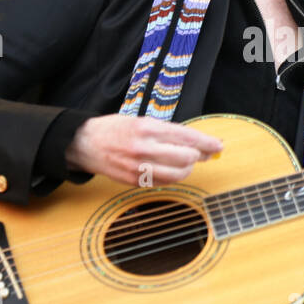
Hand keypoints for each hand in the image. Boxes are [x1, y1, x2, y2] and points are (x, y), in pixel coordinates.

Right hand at [65, 115, 222, 185]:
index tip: (218, 145)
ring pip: (178, 174)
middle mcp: (144, 148)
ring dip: (188, 169)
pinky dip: (173, 177)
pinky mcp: (134, 181)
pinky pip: (164, 182)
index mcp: (147, 128)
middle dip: (199, 156)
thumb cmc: (116, 130)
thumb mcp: (142, 121)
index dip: (206, 142)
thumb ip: (168, 132)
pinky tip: (171, 170)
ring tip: (186, 163)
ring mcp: (139, 167)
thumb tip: (196, 143)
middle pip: (186, 157)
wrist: (85, 144)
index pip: (186, 136)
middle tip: (203, 154)